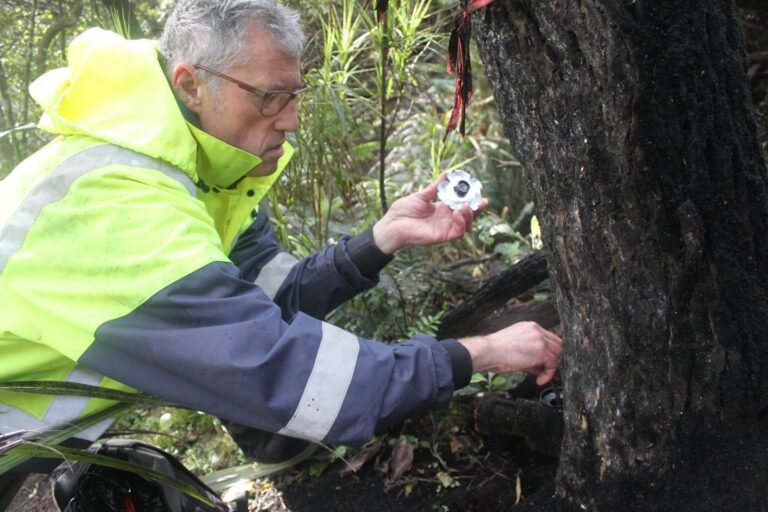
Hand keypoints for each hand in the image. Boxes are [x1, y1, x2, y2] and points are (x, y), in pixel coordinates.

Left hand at [372, 173, 488, 254]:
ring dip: (470, 215)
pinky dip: (461, 223)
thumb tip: (447, 174)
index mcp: (441, 210)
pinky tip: (458, 212)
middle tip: (484, 200)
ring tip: (468, 205)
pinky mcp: (441, 236)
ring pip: (465, 225)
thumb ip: (435, 187)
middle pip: (467, 216)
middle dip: (478, 209)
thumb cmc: (402, 211)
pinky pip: (457, 232)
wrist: (392, 224)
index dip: (471, 199)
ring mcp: (444, 229)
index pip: (461, 204)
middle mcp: (445, 220)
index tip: (478, 191)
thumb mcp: (421, 195)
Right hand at [459, 322, 562, 384]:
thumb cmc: (495, 351)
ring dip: (551, 367)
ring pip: (557, 354)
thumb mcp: (515, 347)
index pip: (548, 338)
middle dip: (553, 359)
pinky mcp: (541, 351)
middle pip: (557, 344)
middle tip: (548, 370)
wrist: (489, 351)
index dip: (549, 351)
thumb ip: (530, 354)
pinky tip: (540, 380)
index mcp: (530, 327)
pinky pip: (552, 364)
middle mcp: (536, 330)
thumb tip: (539, 366)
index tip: (546, 362)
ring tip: (542, 376)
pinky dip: (548, 374)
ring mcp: (540, 339)